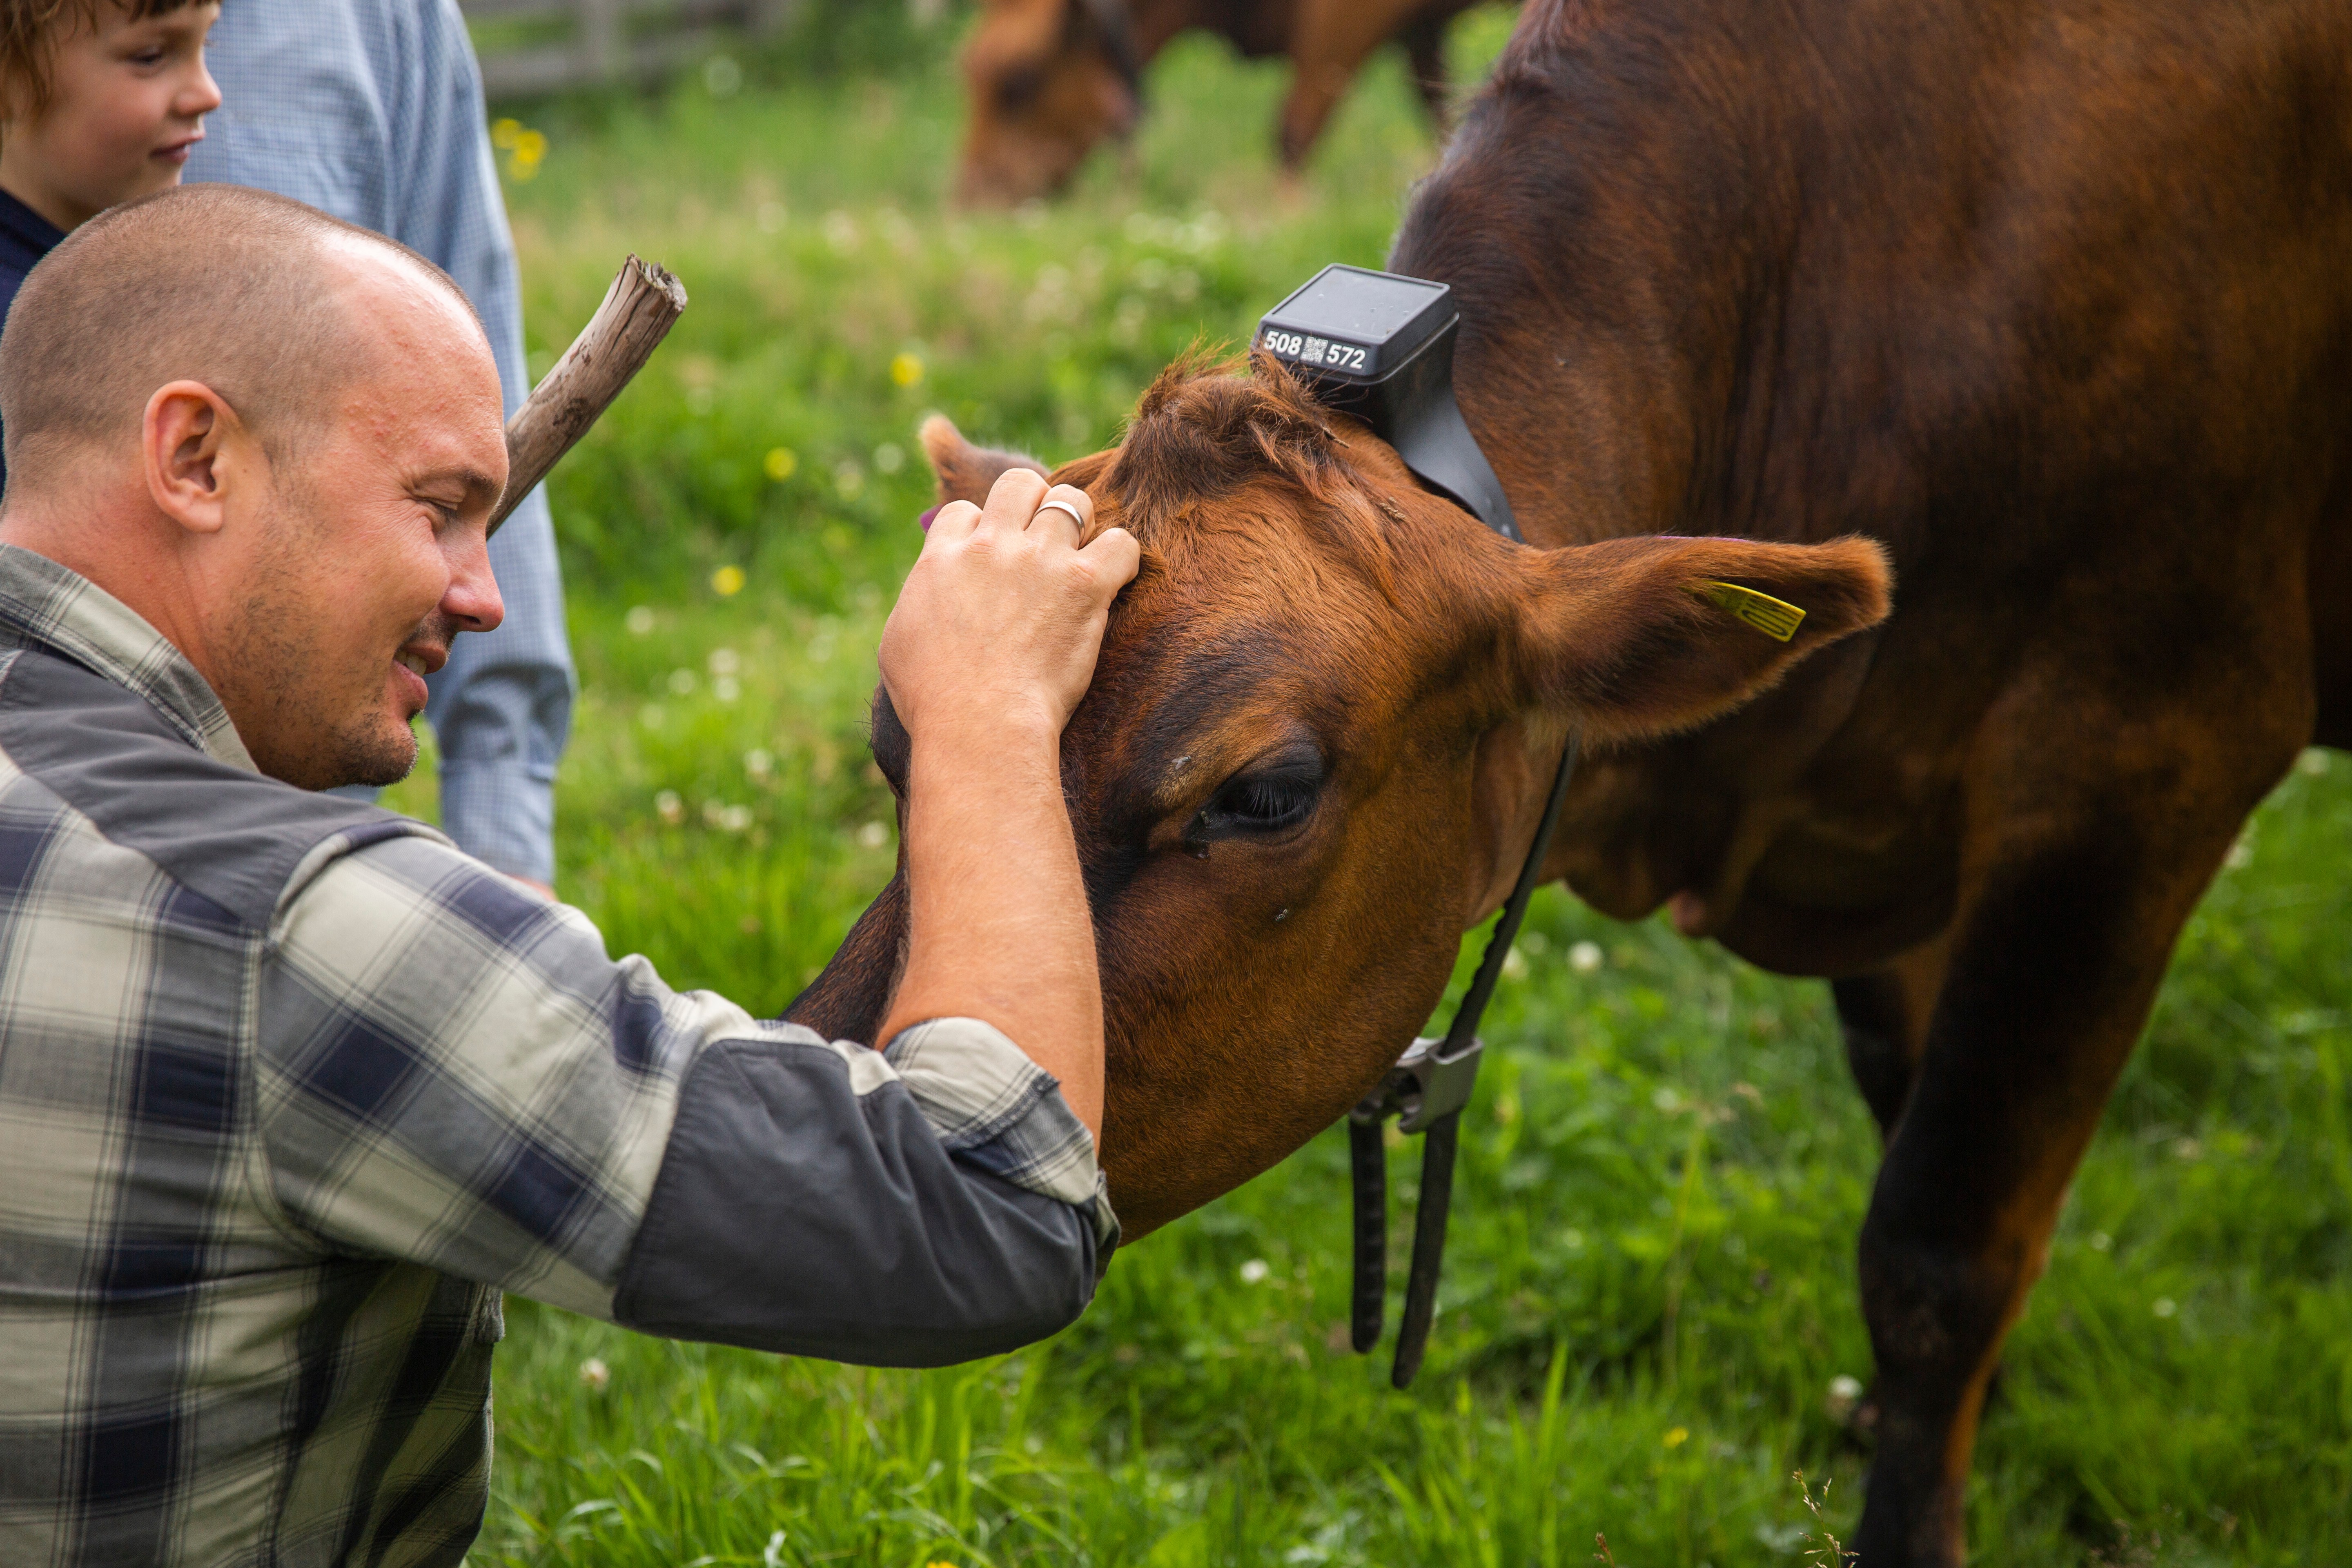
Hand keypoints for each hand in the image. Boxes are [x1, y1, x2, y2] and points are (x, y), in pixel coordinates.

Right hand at [878, 470, 1139, 744]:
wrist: (980, 722)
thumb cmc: (933, 698)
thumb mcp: (898, 642)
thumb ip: (918, 602)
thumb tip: (932, 589)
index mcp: (943, 556)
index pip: (965, 511)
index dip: (981, 531)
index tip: (991, 560)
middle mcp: (992, 546)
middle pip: (1020, 484)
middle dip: (1035, 503)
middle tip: (1044, 543)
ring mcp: (1040, 559)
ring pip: (1073, 501)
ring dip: (1081, 525)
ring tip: (1080, 560)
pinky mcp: (1084, 583)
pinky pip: (1120, 543)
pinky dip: (1121, 558)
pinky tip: (1113, 582)